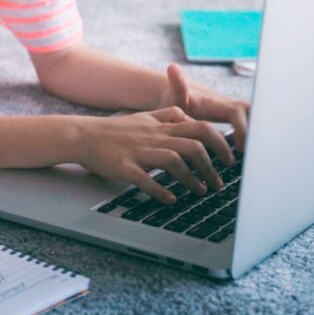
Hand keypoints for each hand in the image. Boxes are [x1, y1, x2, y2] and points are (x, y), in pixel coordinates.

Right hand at [75, 106, 235, 204]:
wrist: (83, 135)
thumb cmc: (115, 130)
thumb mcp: (145, 116)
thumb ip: (168, 115)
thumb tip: (188, 118)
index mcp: (161, 125)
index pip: (200, 128)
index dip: (220, 142)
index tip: (230, 158)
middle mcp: (154, 137)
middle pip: (193, 145)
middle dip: (212, 166)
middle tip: (220, 182)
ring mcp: (139, 152)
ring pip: (175, 161)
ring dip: (193, 179)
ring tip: (201, 191)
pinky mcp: (125, 167)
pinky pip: (146, 180)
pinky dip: (161, 191)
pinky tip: (170, 199)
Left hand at [159, 63, 249, 151]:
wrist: (178, 95)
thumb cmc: (176, 99)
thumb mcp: (175, 95)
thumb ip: (177, 85)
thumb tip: (173, 67)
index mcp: (219, 103)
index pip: (238, 112)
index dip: (242, 128)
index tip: (239, 147)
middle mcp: (231, 107)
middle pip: (254, 114)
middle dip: (258, 132)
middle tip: (256, 155)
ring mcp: (235, 115)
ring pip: (256, 121)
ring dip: (258, 137)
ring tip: (257, 160)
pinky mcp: (235, 123)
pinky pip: (250, 129)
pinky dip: (253, 141)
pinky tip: (252, 159)